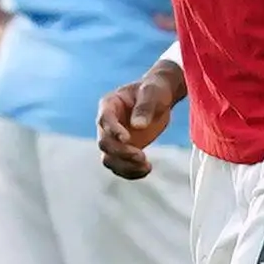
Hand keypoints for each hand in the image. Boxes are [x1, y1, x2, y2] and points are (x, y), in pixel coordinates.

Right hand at [98, 59, 183, 179]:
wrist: (159, 98)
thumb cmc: (155, 90)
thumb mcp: (153, 92)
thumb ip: (145, 107)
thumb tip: (138, 126)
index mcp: (109, 104)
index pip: (104, 120)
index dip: (113, 131)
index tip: (127, 139)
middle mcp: (106, 124)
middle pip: (104, 143)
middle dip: (121, 152)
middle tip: (141, 156)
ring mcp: (113, 139)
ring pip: (109, 159)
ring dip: (125, 166)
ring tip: (146, 166)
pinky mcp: (122, 150)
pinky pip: (120, 166)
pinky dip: (131, 172)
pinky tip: (146, 169)